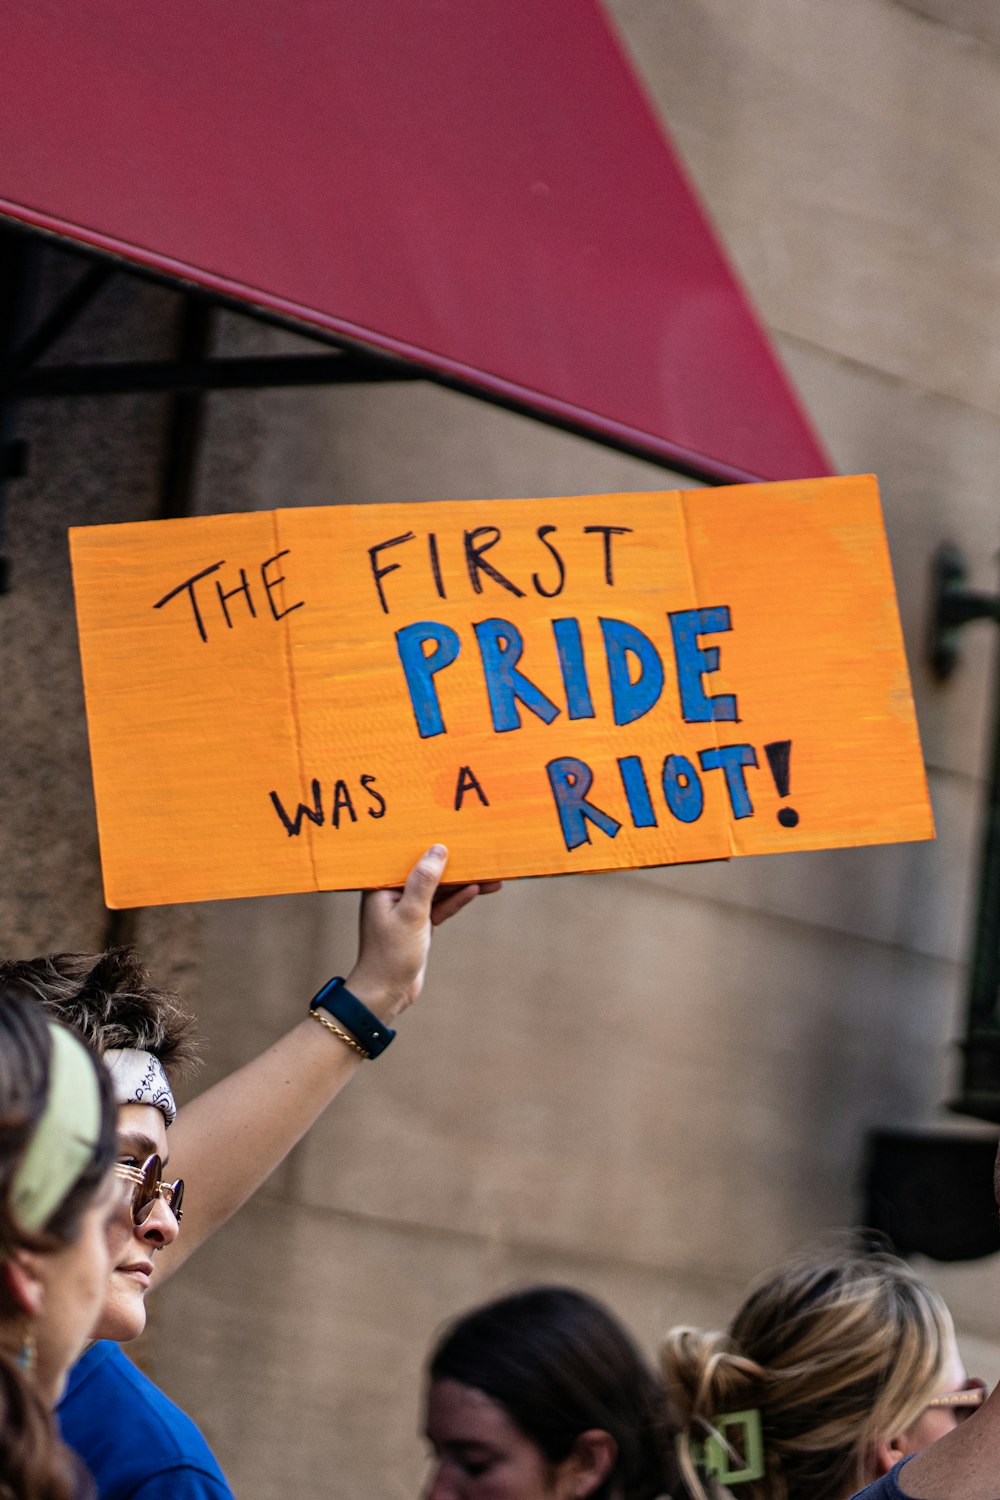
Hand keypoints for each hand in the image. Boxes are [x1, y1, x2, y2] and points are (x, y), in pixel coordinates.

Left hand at [345, 845, 500, 1020]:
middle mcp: (392, 893)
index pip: (409, 858)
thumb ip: (424, 881)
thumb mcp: (411, 913)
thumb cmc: (391, 954)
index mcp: (381, 886)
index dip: (431, 845)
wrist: (386, 993)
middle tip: (481, 855)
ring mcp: (406, 909)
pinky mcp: (419, 924)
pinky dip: (457, 900)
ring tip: (491, 876)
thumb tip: (438, 849)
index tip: (455, 833)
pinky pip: (440, 906)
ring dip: (463, 884)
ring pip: (438, 890)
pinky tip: (477, 889)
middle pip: (428, 873)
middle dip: (454, 866)